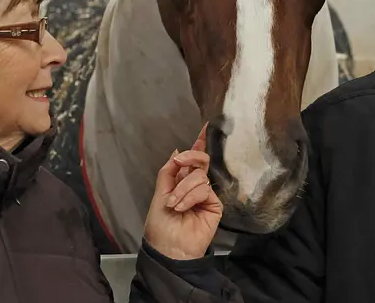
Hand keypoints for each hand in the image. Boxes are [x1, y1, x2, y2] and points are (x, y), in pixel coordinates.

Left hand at [142, 124, 221, 260]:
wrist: (168, 247)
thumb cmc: (160, 224)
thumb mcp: (159, 193)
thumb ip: (168, 171)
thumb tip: (177, 151)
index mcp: (181, 182)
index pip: (192, 160)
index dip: (198, 144)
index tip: (205, 128)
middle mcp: (195, 186)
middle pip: (199, 162)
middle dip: (190, 157)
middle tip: (179, 163)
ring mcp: (206, 195)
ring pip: (198, 176)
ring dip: (182, 188)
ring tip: (174, 204)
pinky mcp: (214, 205)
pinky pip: (203, 189)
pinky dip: (190, 196)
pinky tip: (182, 207)